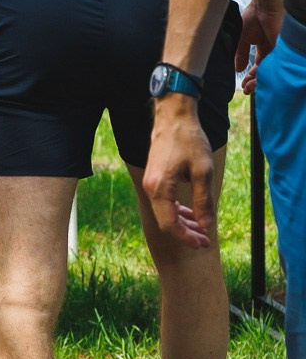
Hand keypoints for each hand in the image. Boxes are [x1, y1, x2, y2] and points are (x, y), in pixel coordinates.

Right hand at [142, 96, 215, 246]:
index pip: (170, 224)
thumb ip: (203, 200)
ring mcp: (152, 183)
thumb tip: (205, 224)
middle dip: (187, 233)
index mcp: (160, 188)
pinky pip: (165, 202)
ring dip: (184, 223)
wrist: (174, 116)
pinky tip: (192, 213)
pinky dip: (178, 210)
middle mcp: (151, 188)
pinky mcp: (155, 178)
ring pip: (166, 212)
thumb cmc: (189, 140)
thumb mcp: (203, 171)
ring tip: (202, 229)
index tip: (204, 242)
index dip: (187, 237)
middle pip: (166, 221)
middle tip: (206, 240)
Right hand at [236, 0, 283, 94]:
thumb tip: (237, 69)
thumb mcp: (243, 39)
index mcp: (264, 46)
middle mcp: (272, 50)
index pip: (259, 65)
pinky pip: (272, 65)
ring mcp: (277, 50)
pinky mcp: (281, 49)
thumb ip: (240, 54)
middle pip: (265, 71)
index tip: (243, 84)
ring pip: (269, 70)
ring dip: (258, 80)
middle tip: (246, 90)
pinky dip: (262, 72)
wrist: (263, 4)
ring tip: (248, 87)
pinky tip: (253, 78)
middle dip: (255, 82)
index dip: (251, 75)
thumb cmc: (254, 16)